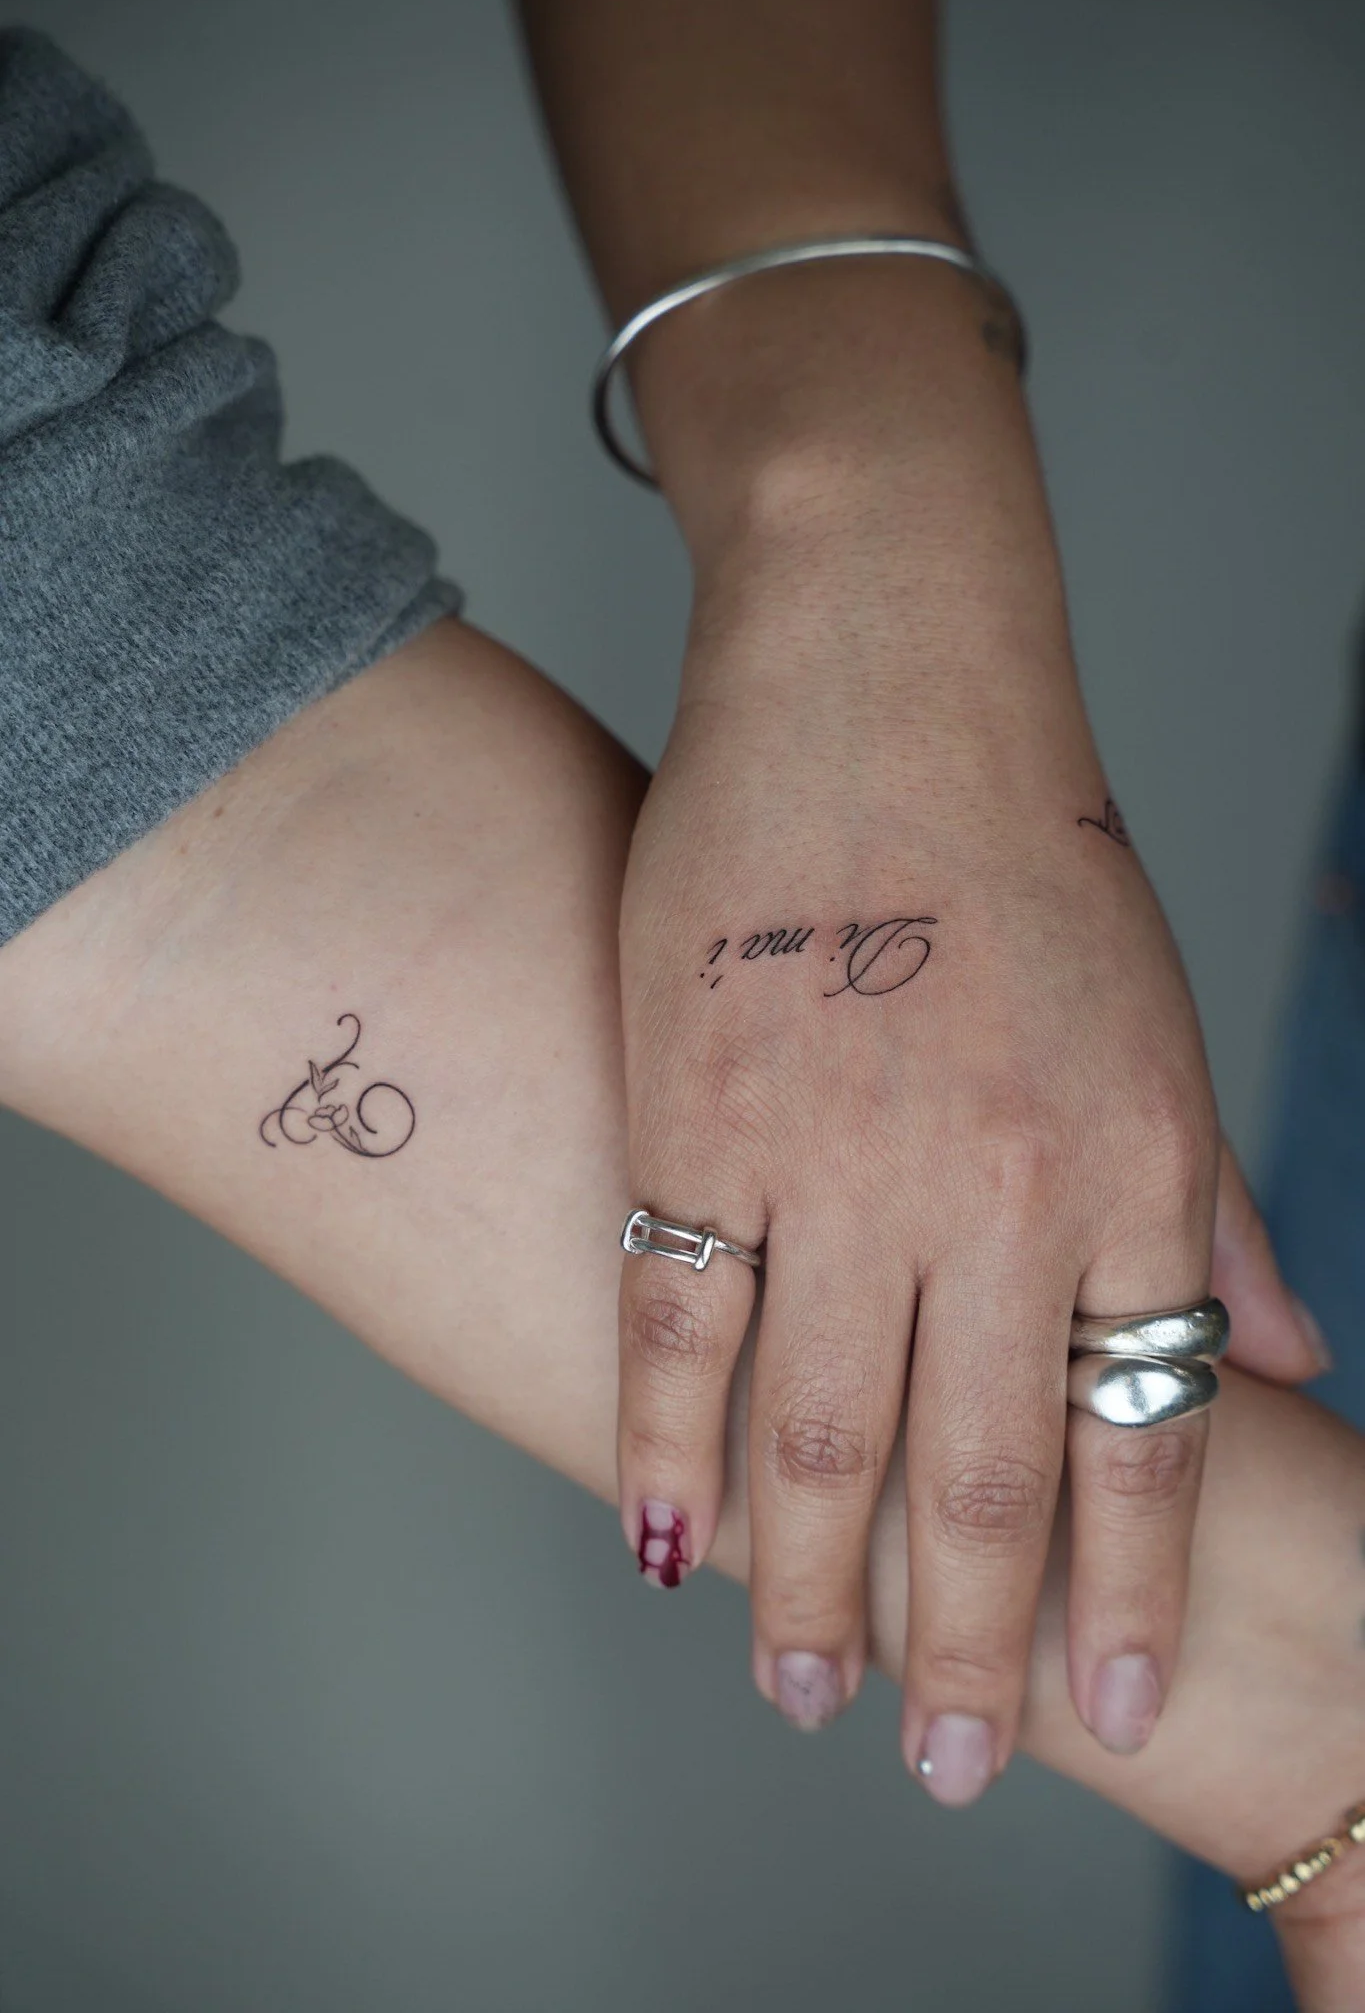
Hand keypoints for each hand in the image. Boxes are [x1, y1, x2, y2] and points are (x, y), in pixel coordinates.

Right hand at [614, 451, 1321, 1795]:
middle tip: (949, 1767)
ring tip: (798, 1695)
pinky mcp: (698, 1110)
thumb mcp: (1167, 1022)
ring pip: (820, 1432)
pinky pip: (678, 1319)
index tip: (1105, 1706)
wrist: (881, 677)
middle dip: (971, 1648)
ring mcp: (837, 1153)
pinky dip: (667, 1447)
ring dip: (810, 1586)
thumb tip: (1293, 1363)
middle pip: (981, 1473)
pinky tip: (666, 1540)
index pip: (1146, 1437)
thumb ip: (1213, 1208)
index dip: (1125, 1593)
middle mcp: (994, 1184)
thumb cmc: (1032, 846)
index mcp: (1127, 1163)